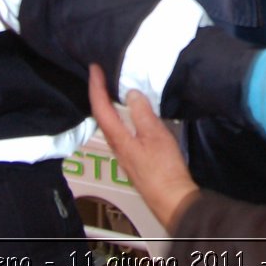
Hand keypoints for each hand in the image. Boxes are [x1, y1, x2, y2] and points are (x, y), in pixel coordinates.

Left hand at [88, 63, 199, 231]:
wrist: (171, 197)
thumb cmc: (164, 168)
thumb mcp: (155, 135)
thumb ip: (142, 113)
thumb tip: (131, 93)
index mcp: (118, 138)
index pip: (101, 107)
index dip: (96, 86)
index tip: (94, 68)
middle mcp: (116, 146)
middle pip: (101, 116)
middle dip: (98, 94)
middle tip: (101, 76)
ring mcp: (124, 154)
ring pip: (110, 125)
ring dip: (108, 106)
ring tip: (112, 91)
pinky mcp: (133, 158)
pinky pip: (120, 132)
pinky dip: (119, 117)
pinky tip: (128, 115)